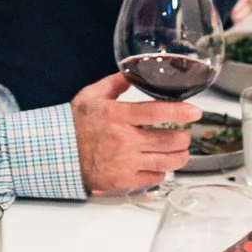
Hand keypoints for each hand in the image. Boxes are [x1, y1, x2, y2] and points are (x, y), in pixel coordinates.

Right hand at [70, 72, 193, 193]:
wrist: (57, 153)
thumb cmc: (75, 124)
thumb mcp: (92, 95)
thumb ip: (116, 82)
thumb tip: (133, 71)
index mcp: (117, 116)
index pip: (156, 112)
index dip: (179, 111)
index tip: (195, 112)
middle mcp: (124, 140)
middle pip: (168, 141)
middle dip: (183, 137)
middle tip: (185, 134)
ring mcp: (125, 163)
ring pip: (166, 162)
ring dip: (180, 156)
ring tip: (181, 151)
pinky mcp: (123, 181)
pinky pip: (154, 178)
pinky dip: (162, 171)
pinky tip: (160, 164)